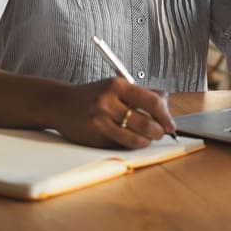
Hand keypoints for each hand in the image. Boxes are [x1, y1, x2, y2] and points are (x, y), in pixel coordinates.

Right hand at [52, 77, 176, 148]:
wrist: (60, 103)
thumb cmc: (92, 95)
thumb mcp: (115, 86)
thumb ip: (141, 93)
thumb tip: (165, 102)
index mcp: (117, 85)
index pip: (151, 101)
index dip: (165, 115)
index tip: (170, 125)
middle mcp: (108, 101)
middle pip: (145, 122)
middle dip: (158, 131)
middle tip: (160, 133)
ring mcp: (100, 119)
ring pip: (134, 138)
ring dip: (146, 141)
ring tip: (147, 139)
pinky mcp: (93, 135)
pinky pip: (119, 144)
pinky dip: (129, 145)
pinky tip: (128, 139)